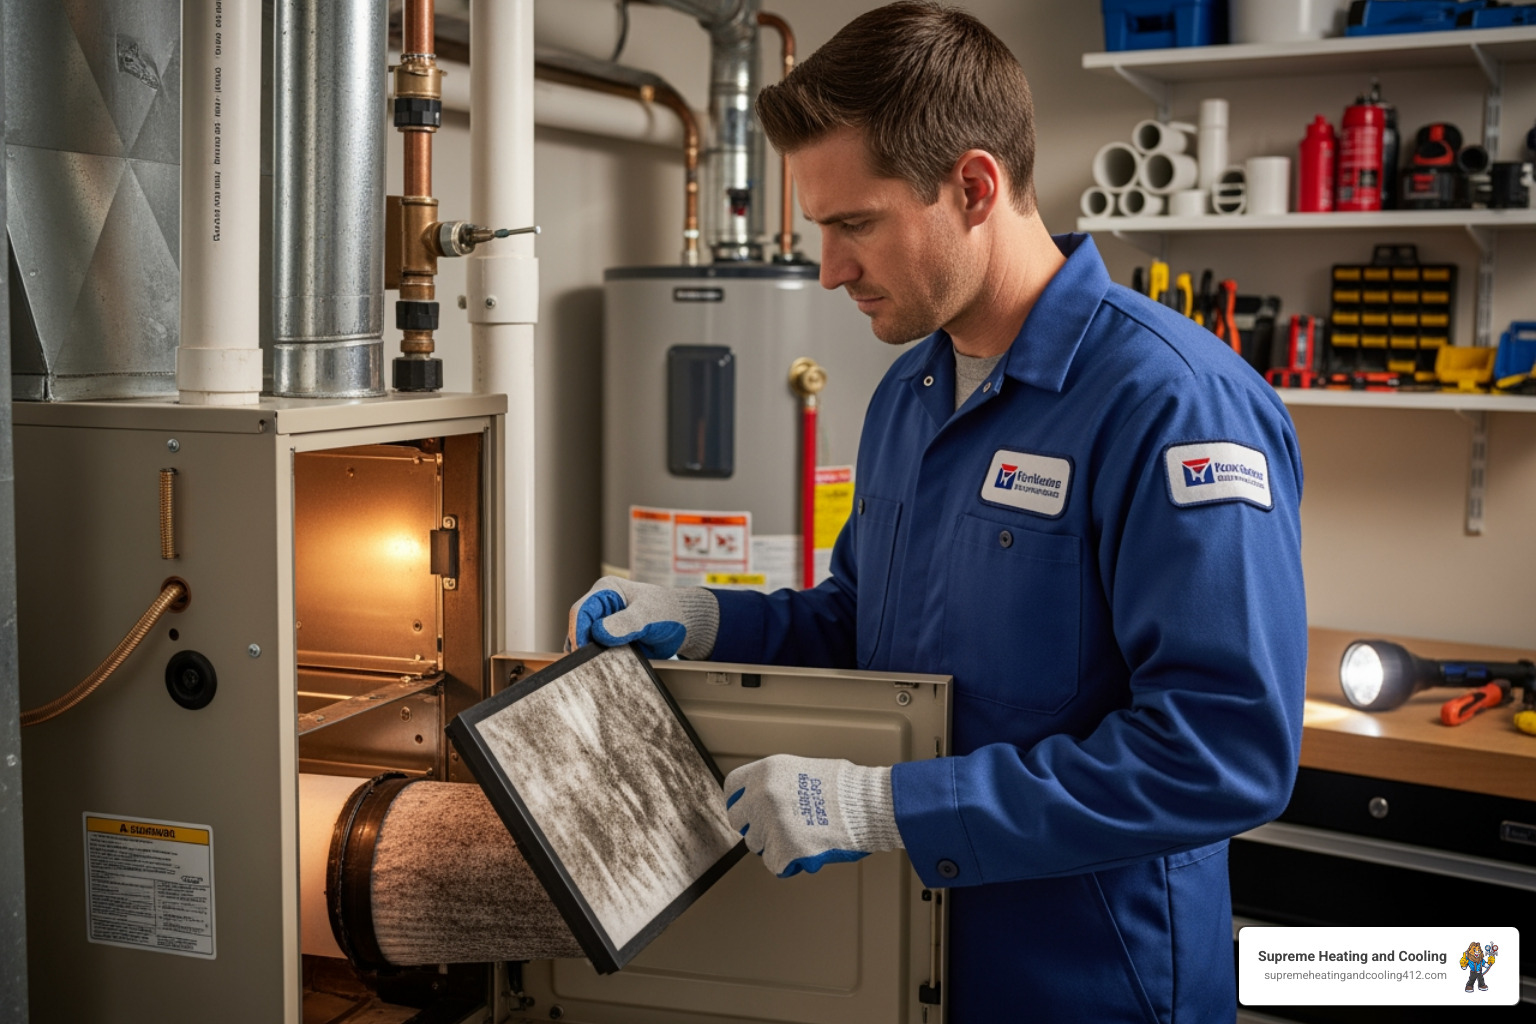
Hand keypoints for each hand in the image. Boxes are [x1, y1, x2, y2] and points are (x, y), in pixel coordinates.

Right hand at [566, 576, 718, 659]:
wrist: (682, 625)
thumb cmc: (668, 611)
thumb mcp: (648, 614)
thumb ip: (626, 622)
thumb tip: (600, 632)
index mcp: (606, 590)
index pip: (580, 610)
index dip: (578, 631)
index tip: (583, 651)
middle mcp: (600, 606)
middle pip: (577, 628)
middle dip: (582, 646)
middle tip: (591, 664)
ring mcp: (602, 624)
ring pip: (582, 642)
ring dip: (588, 655)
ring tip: (600, 666)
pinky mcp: (607, 640)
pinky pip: (594, 652)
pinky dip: (597, 661)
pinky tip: (605, 667)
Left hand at [723, 754, 902, 876]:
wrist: (867, 805)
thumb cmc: (844, 788)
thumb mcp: (800, 770)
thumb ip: (774, 783)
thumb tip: (758, 798)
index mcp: (766, 772)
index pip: (732, 789)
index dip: (739, 802)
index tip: (744, 811)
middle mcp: (763, 795)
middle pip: (738, 820)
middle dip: (754, 826)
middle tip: (773, 829)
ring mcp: (772, 823)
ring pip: (757, 845)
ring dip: (774, 845)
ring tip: (800, 837)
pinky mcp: (785, 848)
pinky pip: (774, 864)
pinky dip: (788, 863)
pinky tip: (804, 852)